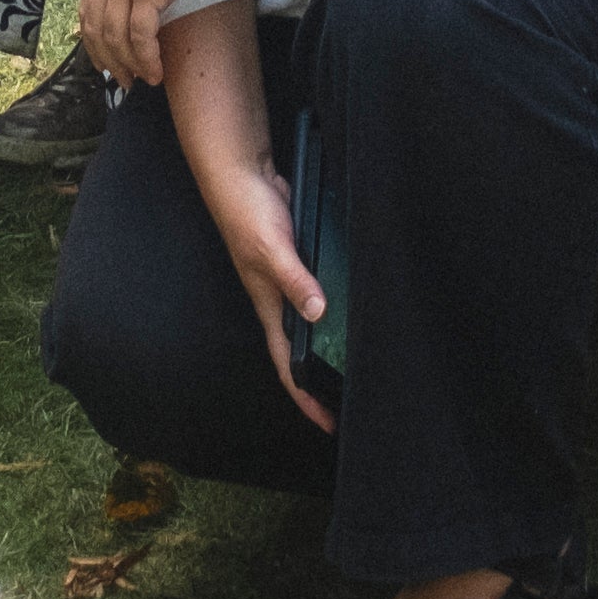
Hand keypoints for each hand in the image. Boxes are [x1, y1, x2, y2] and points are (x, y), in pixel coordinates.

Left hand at [77, 0, 234, 87]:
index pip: (86, 9)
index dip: (92, 41)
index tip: (102, 59)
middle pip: (97, 29)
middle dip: (107, 60)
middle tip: (120, 80)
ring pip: (117, 38)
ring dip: (128, 65)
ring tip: (141, 81)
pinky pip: (141, 36)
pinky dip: (146, 58)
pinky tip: (156, 71)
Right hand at [210, 156, 336, 435]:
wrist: (242, 175)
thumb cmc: (247, 213)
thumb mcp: (272, 249)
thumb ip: (295, 280)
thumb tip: (317, 312)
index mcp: (268, 306)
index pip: (287, 365)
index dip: (305, 397)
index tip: (327, 423)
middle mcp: (277, 300)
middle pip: (298, 352)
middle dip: (319, 382)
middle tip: (347, 404)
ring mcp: (287, 280)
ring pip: (309, 323)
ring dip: (327, 345)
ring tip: (355, 365)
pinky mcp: (297, 261)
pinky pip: (316, 294)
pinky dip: (333, 307)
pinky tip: (354, 307)